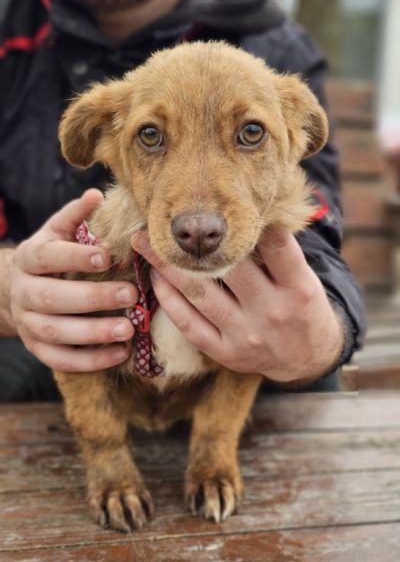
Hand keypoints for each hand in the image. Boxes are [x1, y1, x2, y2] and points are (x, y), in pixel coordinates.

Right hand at [9, 189, 136, 371]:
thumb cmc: (51, 257)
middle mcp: (24, 292)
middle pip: (53, 298)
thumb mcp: (57, 233)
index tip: (107, 257)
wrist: (18, 291)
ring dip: (94, 333)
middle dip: (93, 298)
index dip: (75, 257)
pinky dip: (91, 360)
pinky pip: (61, 359)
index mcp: (30, 258)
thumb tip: (95, 195)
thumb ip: (75, 216)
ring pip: (56, 332)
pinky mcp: (38, 348)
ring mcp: (28, 324)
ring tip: (130, 329)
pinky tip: (121, 353)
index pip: (48, 257)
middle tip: (131, 295)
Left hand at [131, 229, 343, 382]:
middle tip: (164, 217)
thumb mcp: (305, 279)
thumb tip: (240, 216)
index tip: (222, 202)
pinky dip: (168, 298)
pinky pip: (189, 323)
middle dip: (195, 241)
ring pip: (200, 293)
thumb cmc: (302, 308)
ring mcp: (246, 335)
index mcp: (299, 288)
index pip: (276, 247)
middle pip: (230, 267)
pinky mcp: (225, 352)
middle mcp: (272, 312)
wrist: (307, 359)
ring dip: (167, 265)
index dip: (251, 223)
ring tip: (144, 242)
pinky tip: (155, 277)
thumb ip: (279, 253)